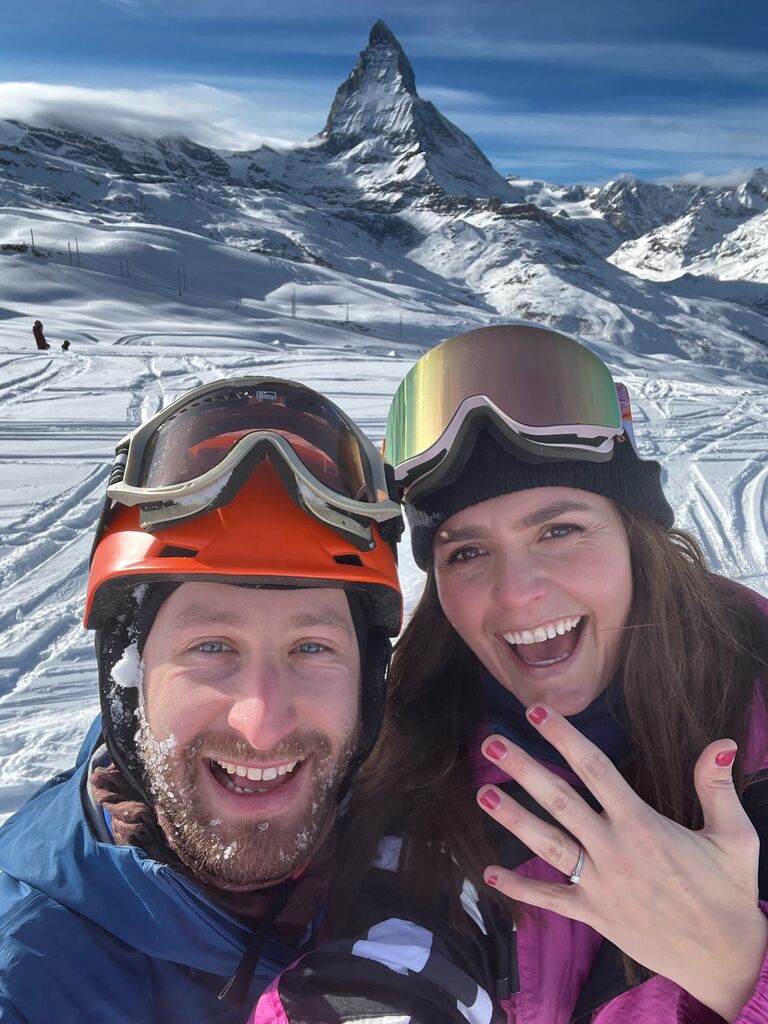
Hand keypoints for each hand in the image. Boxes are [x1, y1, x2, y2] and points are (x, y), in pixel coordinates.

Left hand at [477, 705, 767, 1021]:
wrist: (727, 960)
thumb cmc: (730, 893)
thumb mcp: (736, 837)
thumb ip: (717, 786)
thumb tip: (724, 742)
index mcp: (643, 825)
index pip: (595, 770)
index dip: (564, 738)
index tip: (537, 712)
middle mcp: (614, 851)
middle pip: (560, 801)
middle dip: (523, 769)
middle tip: (490, 742)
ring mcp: (600, 885)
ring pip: (547, 845)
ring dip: (512, 819)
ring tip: (482, 793)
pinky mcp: (595, 915)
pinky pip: (551, 900)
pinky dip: (520, 888)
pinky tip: (490, 874)